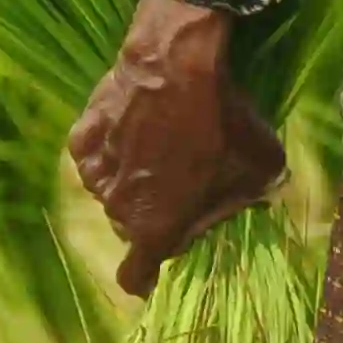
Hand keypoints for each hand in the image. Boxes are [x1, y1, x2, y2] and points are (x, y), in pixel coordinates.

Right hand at [67, 0, 287, 300]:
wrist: (179, 62)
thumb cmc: (225, 123)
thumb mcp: (259, 171)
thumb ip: (247, 201)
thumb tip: (244, 208)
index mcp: (155, 228)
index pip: (134, 278)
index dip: (148, 280)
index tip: (162, 269)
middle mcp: (117, 207)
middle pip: (130, 228)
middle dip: (152, 217)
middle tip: (181, 189)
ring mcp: (95, 170)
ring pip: (111, 192)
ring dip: (131, 182)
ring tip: (161, 150)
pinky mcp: (83, 135)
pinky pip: (94, 157)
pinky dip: (109, 151)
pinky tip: (132, 131)